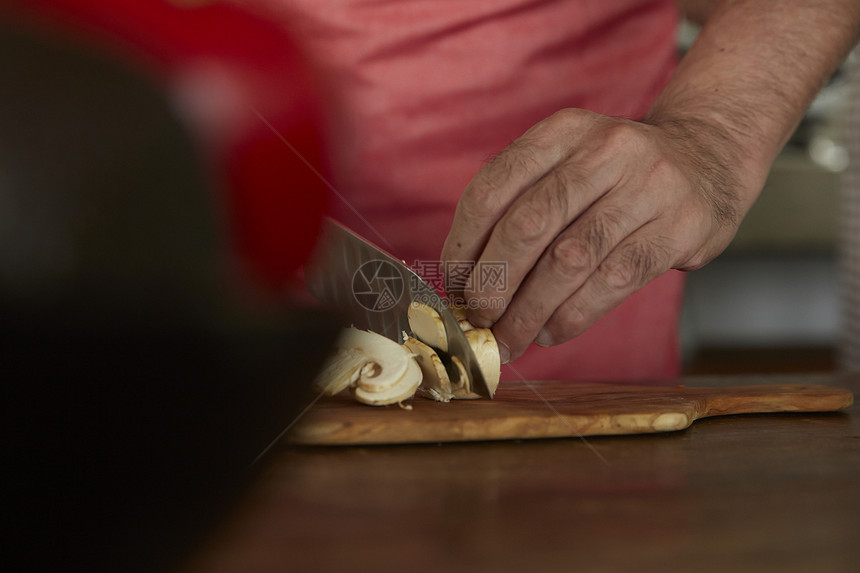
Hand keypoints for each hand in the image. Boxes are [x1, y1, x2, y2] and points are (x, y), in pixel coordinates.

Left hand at [441, 108, 747, 363]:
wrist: (710, 156)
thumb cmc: (619, 174)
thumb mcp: (570, 162)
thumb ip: (522, 203)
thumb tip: (467, 278)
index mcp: (562, 131)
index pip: (493, 188)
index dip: (464, 244)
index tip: (453, 283)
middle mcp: (604, 150)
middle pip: (529, 225)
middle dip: (493, 282)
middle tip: (478, 318)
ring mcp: (647, 186)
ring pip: (570, 259)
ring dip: (529, 310)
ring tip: (509, 338)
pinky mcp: (679, 227)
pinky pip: (613, 280)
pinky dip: (573, 314)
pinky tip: (552, 331)